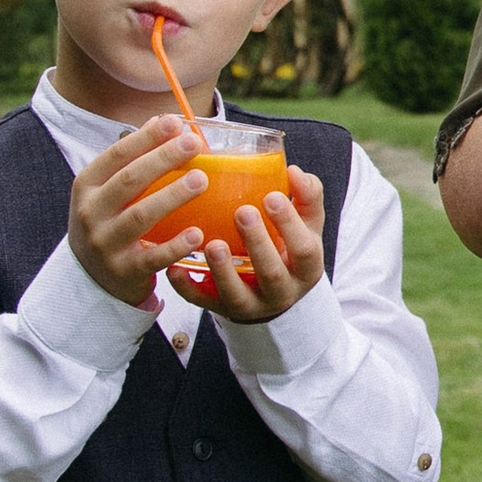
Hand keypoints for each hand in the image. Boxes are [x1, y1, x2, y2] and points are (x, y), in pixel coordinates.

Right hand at [70, 114, 205, 308]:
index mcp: (88, 185)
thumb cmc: (108, 222)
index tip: (174, 122)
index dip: (146, 137)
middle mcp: (91, 212)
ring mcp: (105, 243)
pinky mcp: (124, 271)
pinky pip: (153, 257)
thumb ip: (131, 160)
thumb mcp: (106, 191)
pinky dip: (175, 246)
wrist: (89, 277)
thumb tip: (162, 121)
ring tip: (202, 179)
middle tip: (194, 143)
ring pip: (141, 215)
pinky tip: (197, 234)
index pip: (117, 155)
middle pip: (130, 180)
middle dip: (163, 158)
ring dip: (172, 196)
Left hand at [162, 164, 326, 322]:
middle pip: (271, 273)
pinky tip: (175, 269)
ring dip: (223, 269)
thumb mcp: (305, 227)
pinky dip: (187, 287)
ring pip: (237, 294)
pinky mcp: (221, 310)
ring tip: (212, 243)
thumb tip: (295, 171)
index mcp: (305, 269)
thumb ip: (306, 198)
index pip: (304, 249)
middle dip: (257, 243)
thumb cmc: (287, 249)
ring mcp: (250, 305)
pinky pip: (203, 303)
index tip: (272, 196)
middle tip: (241, 212)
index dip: (290, 224)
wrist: (270, 294)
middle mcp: (281, 291)